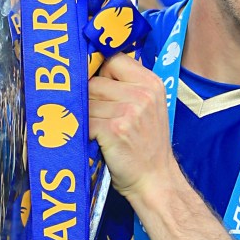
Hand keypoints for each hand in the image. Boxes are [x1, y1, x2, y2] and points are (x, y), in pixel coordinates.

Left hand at [89, 53, 178, 199]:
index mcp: (151, 83)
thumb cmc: (147, 144)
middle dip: (91, 99)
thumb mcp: (149, 107)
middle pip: (95, 81)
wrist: (155, 180)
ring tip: (101, 131)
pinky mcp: (114, 129)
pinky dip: (85, 132)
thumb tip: (94, 67)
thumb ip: (128, 85)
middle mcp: (142, 94)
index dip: (101, 73)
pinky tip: (96, 141)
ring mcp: (128, 111)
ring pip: (86, 102)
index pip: (114, 60)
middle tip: (101, 118)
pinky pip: (84, 122)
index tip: (101, 88)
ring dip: (86, 117)